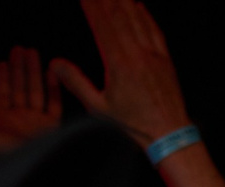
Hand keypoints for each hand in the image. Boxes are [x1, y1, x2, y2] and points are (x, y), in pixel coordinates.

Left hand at [0, 47, 59, 155]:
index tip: (2, 62)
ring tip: (33, 53)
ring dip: (35, 72)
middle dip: (19, 69)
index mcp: (5, 121)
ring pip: (37, 92)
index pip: (3, 94)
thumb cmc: (9, 158)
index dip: (2, 78)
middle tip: (18, 49)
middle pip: (20, 88)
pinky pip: (55, 104)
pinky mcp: (54, 127)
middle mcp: (22, 120)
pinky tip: (51, 73)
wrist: (36, 173)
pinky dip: (54, 89)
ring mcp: (39, 123)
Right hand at [52, 0, 192, 145]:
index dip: (92, 6)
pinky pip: (155, 30)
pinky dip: (145, 15)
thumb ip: (76, 83)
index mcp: (119, 64)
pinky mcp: (165, 60)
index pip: (102, 25)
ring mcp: (154, 55)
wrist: (169, 134)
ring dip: (123, 1)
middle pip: (119, 16)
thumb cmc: (134, 125)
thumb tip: (55, 64)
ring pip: (137, 19)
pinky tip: (138, 5)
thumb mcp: (98, 108)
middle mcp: (138, 54)